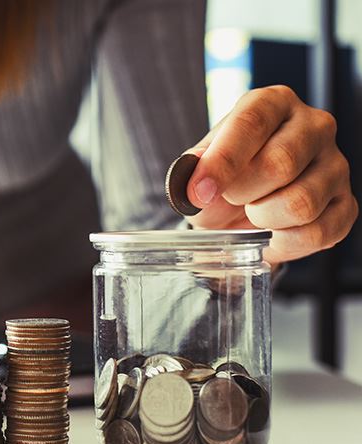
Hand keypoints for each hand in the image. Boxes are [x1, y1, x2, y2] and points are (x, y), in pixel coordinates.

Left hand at [184, 85, 356, 263]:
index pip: (251, 123)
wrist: (240, 208)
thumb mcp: (199, 167)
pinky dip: (284, 243)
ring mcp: (336, 165)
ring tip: (253, 212)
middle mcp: (314, 126)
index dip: (222, 162)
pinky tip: (271, 233)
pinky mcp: (346, 204)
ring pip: (301, 202)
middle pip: (280, 163)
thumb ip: (193, 170)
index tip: (199, 192)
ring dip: (263, 218)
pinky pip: (319, 233)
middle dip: (242, 192)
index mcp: (273, 103)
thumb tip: (194, 183)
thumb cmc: (223, 177)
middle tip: (231, 197)